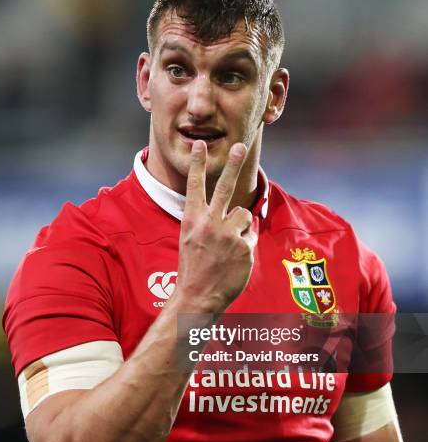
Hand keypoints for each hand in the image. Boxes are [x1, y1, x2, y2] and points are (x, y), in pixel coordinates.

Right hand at [174, 140, 256, 312]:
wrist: (196, 297)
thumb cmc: (193, 268)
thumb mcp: (190, 239)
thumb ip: (207, 222)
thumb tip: (235, 211)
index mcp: (192, 220)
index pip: (195, 186)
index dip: (198, 164)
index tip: (200, 144)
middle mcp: (210, 223)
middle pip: (225, 187)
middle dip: (233, 164)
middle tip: (241, 146)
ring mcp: (228, 235)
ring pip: (243, 215)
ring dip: (240, 227)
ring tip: (228, 247)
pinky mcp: (244, 248)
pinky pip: (250, 237)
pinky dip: (245, 247)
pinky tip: (233, 261)